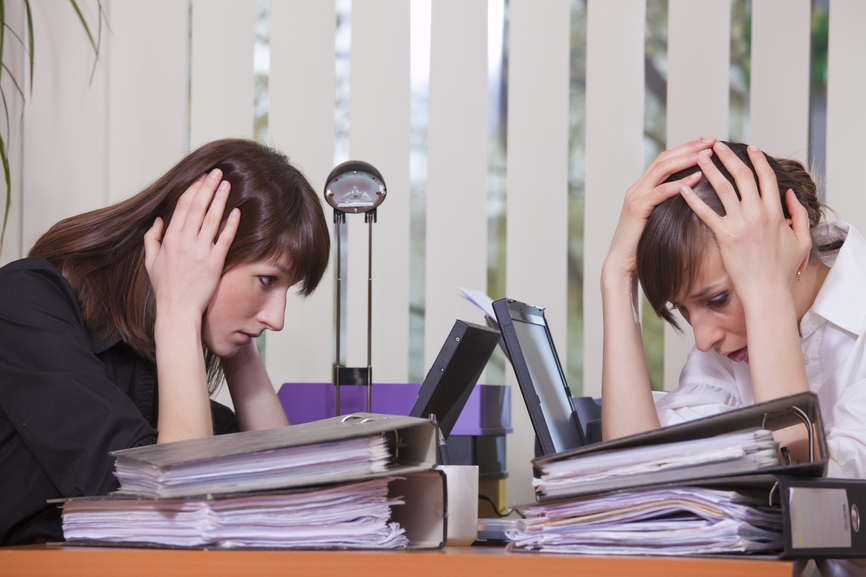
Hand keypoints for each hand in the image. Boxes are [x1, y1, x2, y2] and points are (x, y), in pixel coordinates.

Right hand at [144, 169, 240, 320]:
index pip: (182, 207)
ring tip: (227, 184)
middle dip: (207, 187)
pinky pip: (224, 239)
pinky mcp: (214, 263)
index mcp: (169, 239)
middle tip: (216, 172)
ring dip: (220, 199)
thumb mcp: (150, 262)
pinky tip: (237, 211)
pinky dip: (230, 224)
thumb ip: (152, 238)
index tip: (200, 177)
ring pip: (211, 219)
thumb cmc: (165, 288)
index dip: (193, 190)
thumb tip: (157, 220)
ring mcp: (200, 252)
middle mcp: (185, 242)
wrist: (177, 310)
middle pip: (198, 207)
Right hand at [603, 137, 714, 280]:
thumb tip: (693, 198)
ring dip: (686, 159)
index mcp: (642, 188)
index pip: (664, 160)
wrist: (622, 263)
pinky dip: (679, 184)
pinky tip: (697, 178)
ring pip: (661, 169)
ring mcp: (635, 197)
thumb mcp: (658, 219)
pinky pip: (660, 192)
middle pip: (664, 159)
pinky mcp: (637, 209)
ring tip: (707, 154)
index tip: (706, 143)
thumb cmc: (643, 246)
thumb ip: (669, 205)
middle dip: (688, 148)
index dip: (685, 149)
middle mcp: (637, 188)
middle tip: (711, 140)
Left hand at [679, 142, 810, 303]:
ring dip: (709, 170)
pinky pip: (706, 214)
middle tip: (716, 145)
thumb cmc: (783, 268)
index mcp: (776, 211)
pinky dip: (693, 200)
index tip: (749, 148)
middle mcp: (758, 213)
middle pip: (742, 176)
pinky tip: (683, 189)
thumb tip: (790, 194)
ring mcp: (740, 224)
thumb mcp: (802, 239)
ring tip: (698, 157)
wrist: (767, 290)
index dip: (757, 160)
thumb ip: (798, 214)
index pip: (766, 177)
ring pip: (723, 189)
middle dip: (728, 157)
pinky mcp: (724, 236)